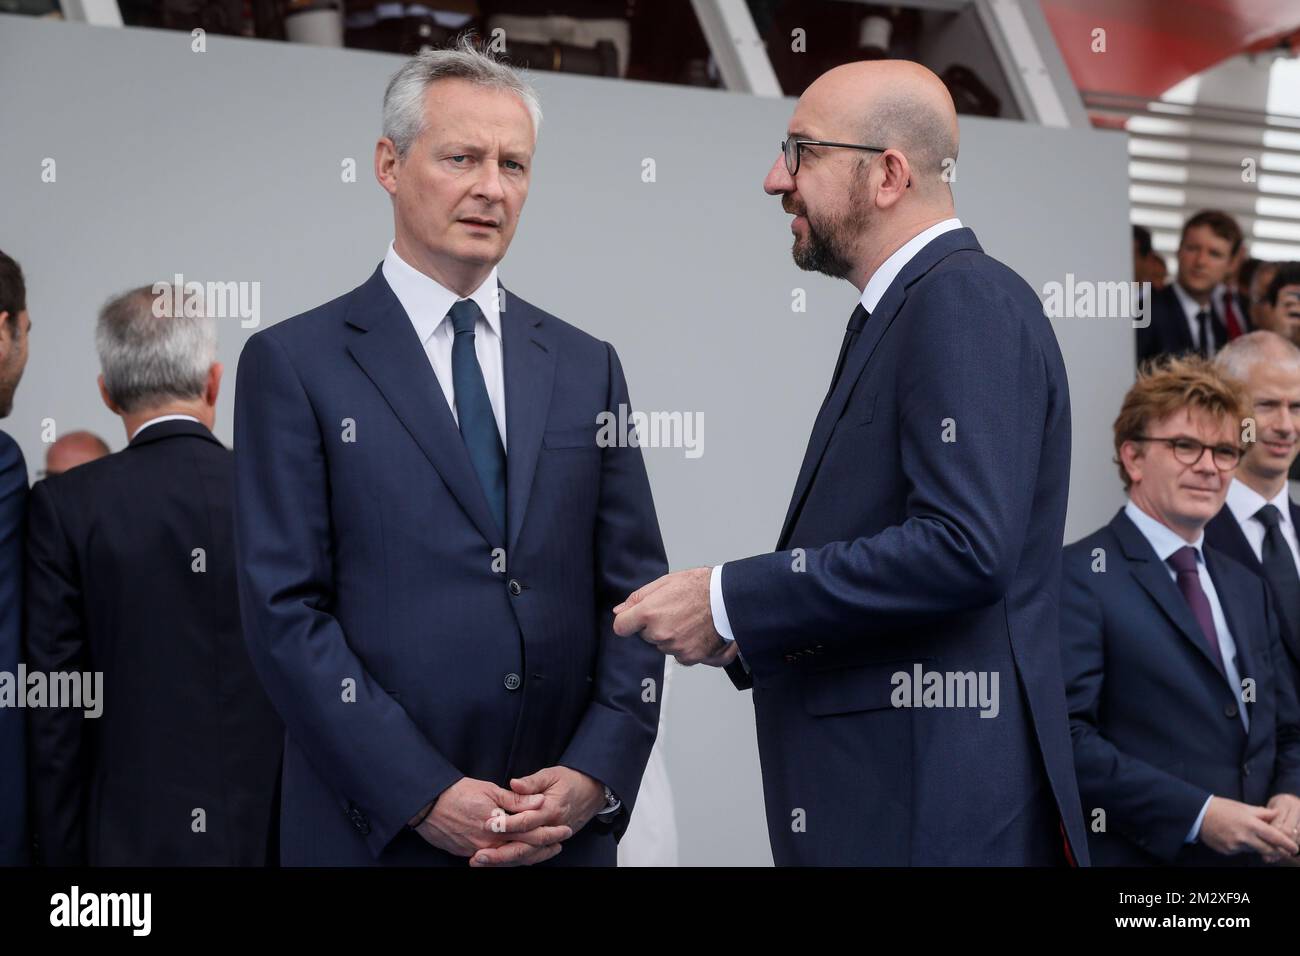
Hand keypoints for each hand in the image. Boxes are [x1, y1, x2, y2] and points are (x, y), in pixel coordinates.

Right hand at [410, 777, 570, 864]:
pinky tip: (518, 854)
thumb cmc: (458, 793)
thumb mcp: (490, 790)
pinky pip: (494, 860)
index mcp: (499, 825)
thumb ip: (516, 800)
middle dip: (544, 849)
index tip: (564, 830)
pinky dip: (509, 857)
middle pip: (524, 850)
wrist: (427, 805)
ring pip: (510, 858)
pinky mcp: (468, 854)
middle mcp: (490, 843)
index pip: (531, 832)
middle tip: (559, 845)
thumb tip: (539, 802)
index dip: (550, 832)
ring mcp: (478, 851)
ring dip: (529, 855)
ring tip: (544, 851)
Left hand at [469, 766, 605, 866]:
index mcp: (551, 809)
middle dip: (500, 853)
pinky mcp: (551, 842)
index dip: (506, 824)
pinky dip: (516, 861)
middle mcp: (552, 827)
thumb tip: (514, 783)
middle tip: (479, 856)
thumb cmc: (570, 780)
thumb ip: (531, 782)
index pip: (526, 821)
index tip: (486, 825)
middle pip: (525, 846)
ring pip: (528, 855)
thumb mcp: (551, 774)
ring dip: (505, 861)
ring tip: (482, 862)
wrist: (593, 791)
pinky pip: (533, 856)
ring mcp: (552, 838)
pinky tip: (499, 863)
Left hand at [612, 567, 736, 666]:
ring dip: (672, 637)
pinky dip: (687, 647)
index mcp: (649, 613)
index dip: (627, 622)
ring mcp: (675, 648)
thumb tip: (619, 610)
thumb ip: (638, 597)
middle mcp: (660, 633)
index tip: (634, 620)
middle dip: (655, 627)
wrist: (729, 599)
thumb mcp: (665, 582)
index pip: (621, 627)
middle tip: (674, 612)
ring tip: (689, 621)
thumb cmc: (700, 586)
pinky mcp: (691, 657)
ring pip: (664, 646)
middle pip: (646, 636)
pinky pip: (681, 656)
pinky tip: (697, 632)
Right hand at [1199, 796, 1299, 861]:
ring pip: (1254, 850)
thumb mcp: (1243, 807)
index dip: (1287, 844)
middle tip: (1281, 851)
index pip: (1275, 837)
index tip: (1294, 848)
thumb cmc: (1222, 808)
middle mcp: (1244, 837)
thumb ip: (1262, 813)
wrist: (1197, 814)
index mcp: (1251, 823)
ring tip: (1248, 836)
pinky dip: (1242, 846)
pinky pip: (1241, 851)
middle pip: (1268, 849)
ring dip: (1257, 846)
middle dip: (1276, 851)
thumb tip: (1277, 815)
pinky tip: (1234, 837)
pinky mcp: (1228, 851)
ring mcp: (1235, 846)